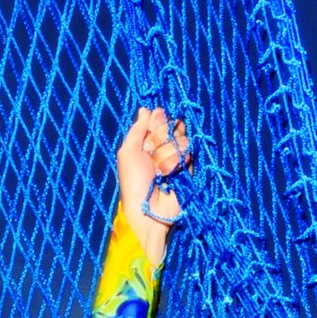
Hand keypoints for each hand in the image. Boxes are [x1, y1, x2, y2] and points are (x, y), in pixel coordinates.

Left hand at [115, 106, 191, 266]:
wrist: (148, 209)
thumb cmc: (133, 182)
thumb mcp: (127, 152)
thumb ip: (137, 129)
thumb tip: (146, 108)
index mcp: (146, 141)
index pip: (159, 117)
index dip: (157, 121)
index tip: (151, 129)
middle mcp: (163, 146)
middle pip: (172, 125)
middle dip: (160, 138)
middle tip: (151, 154)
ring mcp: (177, 156)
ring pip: (181, 138)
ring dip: (167, 154)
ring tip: (159, 171)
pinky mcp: (189, 167)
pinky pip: (189, 151)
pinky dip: (177, 162)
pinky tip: (169, 175)